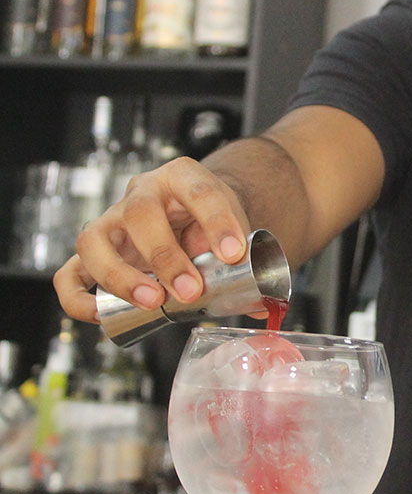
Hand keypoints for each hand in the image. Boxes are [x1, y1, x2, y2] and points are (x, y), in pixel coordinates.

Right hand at [53, 156, 251, 324]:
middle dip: (166, 256)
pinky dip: (78, 297)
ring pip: (94, 239)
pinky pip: (69, 273)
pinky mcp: (94, 252)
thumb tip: (260, 306)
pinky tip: (102, 316)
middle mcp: (140, 193)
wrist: (189, 215)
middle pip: (140, 213)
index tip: (233, 254)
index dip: (216, 222)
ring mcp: (111, 221)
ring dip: (120, 275)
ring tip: (151, 301)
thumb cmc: (208, 223)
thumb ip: (248, 264)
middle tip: (191, 291)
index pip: (199, 191)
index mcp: (182, 177)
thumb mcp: (233, 230)